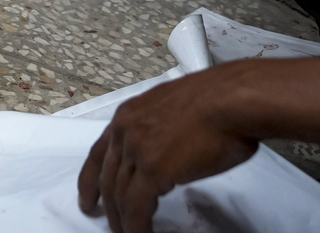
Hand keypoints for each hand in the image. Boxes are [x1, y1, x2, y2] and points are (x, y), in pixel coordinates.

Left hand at [77, 65, 260, 232]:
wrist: (232, 100)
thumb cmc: (218, 101)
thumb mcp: (173, 109)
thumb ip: (160, 129)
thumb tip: (166, 149)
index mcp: (128, 115)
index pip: (99, 153)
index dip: (90, 179)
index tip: (87, 196)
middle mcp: (125, 131)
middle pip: (106, 177)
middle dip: (104, 203)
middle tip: (105, 220)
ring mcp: (137, 150)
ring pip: (119, 195)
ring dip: (121, 220)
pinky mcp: (153, 170)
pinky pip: (136, 207)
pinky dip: (137, 227)